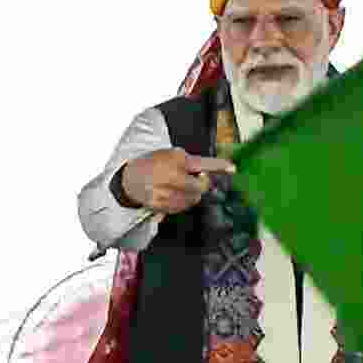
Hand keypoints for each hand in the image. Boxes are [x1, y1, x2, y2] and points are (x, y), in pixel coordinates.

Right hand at [121, 148, 235, 213]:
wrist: (130, 179)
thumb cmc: (153, 164)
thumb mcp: (170, 154)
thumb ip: (189, 162)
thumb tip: (206, 173)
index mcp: (174, 160)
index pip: (200, 162)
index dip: (218, 165)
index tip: (232, 168)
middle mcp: (170, 176)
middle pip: (200, 187)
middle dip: (202, 185)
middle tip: (196, 180)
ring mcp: (165, 193)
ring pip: (192, 199)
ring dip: (192, 195)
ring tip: (179, 187)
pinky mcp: (160, 206)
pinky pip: (181, 208)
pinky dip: (182, 203)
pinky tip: (172, 195)